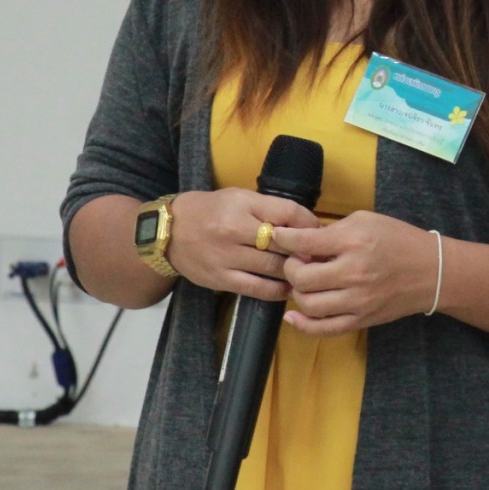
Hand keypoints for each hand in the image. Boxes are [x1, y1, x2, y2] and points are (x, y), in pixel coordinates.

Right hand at [164, 187, 320, 300]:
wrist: (169, 231)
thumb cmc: (211, 210)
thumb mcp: (240, 198)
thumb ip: (271, 210)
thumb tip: (308, 226)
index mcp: (243, 204)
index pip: (288, 213)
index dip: (310, 224)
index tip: (319, 232)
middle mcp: (234, 230)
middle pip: (283, 244)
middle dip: (305, 252)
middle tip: (320, 258)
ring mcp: (227, 257)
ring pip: (273, 268)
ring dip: (294, 272)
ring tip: (307, 274)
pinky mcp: (221, 279)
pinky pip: (257, 289)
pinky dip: (277, 291)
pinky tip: (287, 289)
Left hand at [272, 212, 436, 335]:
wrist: (431, 271)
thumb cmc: (397, 239)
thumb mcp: (366, 221)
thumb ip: (332, 231)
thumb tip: (300, 242)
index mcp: (354, 242)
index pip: (305, 242)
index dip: (283, 238)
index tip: (276, 236)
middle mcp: (354, 273)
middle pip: (301, 277)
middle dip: (290, 266)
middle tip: (296, 260)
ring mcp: (357, 301)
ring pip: (308, 304)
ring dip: (297, 292)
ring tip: (303, 282)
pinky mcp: (361, 320)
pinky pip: (324, 329)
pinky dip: (302, 324)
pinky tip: (292, 315)